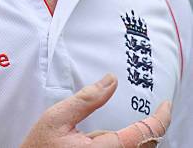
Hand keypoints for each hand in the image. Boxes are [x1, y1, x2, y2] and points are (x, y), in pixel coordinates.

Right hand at [20, 73, 170, 146]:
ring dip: (134, 138)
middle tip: (152, 109)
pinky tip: (108, 139)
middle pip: (144, 146)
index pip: (144, 134)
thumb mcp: (57, 117)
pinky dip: (124, 145)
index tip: (165, 105)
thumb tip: (110, 81)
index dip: (159, 118)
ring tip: (119, 126)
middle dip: (148, 128)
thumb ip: (86, 99)